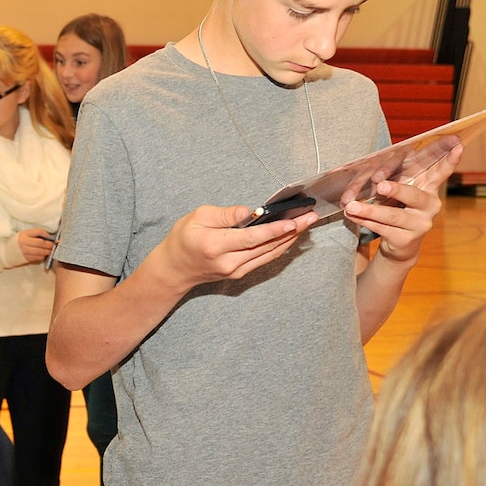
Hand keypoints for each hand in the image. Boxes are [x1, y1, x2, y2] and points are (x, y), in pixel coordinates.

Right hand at [17, 229, 56, 264]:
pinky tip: (44, 254)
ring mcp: (25, 252)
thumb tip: (49, 236)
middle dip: (49, 244)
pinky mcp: (26, 259)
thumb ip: (35, 234)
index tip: (50, 236)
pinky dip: (43, 256)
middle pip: (41, 243)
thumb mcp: (25, 234)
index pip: (38, 232)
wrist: (7, 252)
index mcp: (24, 235)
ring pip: (40, 252)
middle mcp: (24, 243)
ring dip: (48, 251)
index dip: (46, 234)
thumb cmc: (19, 242)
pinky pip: (38, 258)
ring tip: (51, 250)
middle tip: (54, 245)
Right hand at [152, 203, 311, 294]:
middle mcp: (228, 262)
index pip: (251, 238)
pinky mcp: (239, 274)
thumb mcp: (197, 217)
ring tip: (307, 223)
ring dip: (290, 239)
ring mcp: (235, 271)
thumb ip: (225, 215)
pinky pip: (264, 259)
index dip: (274, 230)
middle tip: (310, 216)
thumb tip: (248, 212)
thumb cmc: (183, 238)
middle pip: (266, 246)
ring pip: (269, 254)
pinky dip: (280, 247)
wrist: (175, 269)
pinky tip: (292, 236)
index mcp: (215, 245)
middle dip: (291, 231)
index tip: (293, 221)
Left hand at [345, 144, 462, 263]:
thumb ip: (396, 176)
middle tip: (380, 186)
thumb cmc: (399, 206)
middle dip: (397, 190)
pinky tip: (352, 216)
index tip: (458, 145)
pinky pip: (382, 228)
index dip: (450, 159)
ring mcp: (420, 224)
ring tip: (351, 206)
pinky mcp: (406, 239)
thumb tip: (375, 172)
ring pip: (393, 215)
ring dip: (369, 210)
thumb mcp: (401, 188)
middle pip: (414, 196)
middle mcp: (430, 205)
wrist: (399, 244)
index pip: (441, 171)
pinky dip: (364, 220)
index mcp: (430, 187)